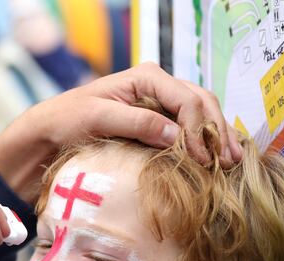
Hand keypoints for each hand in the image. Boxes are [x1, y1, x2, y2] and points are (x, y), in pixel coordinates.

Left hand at [0, 62, 241, 202]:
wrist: (50, 131)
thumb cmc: (68, 120)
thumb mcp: (98, 119)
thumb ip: (136, 123)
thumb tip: (176, 135)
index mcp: (146, 77)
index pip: (185, 99)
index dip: (198, 128)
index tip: (203, 157)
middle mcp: (158, 85)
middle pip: (201, 103)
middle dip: (217, 130)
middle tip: (231, 159)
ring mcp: (160, 103)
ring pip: (200, 114)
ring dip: (217, 136)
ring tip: (233, 160)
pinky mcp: (157, 122)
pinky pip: (188, 127)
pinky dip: (204, 141)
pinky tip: (217, 157)